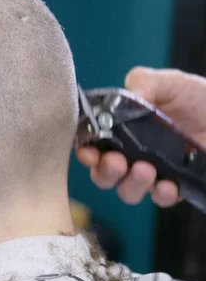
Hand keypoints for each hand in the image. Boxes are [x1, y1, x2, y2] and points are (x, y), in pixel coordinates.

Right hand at [76, 67, 205, 206]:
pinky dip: (161, 195)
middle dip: (104, 171)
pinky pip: (161, 199)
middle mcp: (131, 154)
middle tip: (117, 162)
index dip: (85, 150)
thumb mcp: (169, 82)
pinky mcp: (176, 186)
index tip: (88, 151)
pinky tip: (168, 185)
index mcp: (121, 130)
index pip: (92, 144)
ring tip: (146, 170)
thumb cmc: (197, 98)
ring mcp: (152, 172)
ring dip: (130, 184)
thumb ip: (144, 82)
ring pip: (127, 191)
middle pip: (103, 174)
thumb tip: (127, 95)